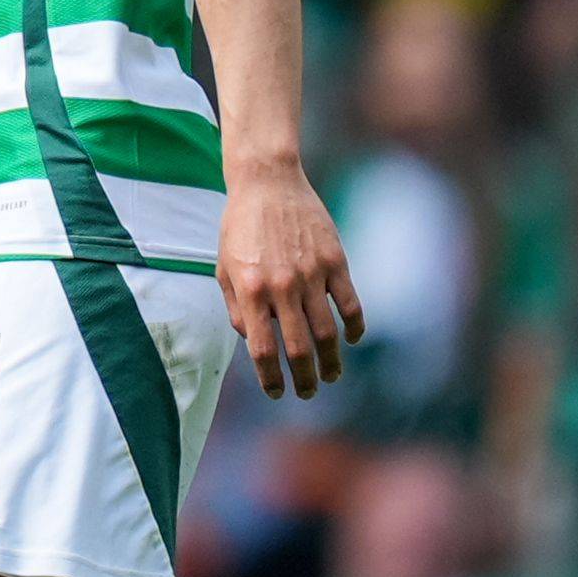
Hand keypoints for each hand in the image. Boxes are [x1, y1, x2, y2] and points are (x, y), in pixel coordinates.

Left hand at [217, 159, 364, 399]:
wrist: (267, 183)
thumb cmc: (240, 227)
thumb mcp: (224, 266)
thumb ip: (236, 306)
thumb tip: (253, 341)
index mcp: (249, 289)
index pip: (263, 349)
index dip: (271, 377)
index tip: (277, 392)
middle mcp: (281, 286)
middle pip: (298, 349)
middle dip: (304, 379)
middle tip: (307, 393)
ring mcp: (311, 275)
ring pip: (328, 334)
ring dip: (331, 363)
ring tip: (330, 376)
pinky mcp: (335, 262)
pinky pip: (350, 305)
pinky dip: (354, 327)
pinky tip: (350, 339)